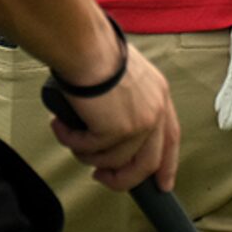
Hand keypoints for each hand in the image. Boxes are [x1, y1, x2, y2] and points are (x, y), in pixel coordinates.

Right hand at [50, 44, 180, 190]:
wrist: (85, 46)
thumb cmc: (96, 53)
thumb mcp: (127, 78)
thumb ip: (129, 103)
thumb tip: (112, 132)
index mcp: (160, 97)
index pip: (171, 140)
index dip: (167, 166)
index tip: (161, 185)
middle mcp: (155, 112)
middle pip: (147, 163)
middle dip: (123, 179)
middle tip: (101, 177)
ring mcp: (138, 124)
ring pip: (112, 160)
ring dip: (86, 153)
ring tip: (69, 135)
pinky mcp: (116, 131)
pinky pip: (90, 150)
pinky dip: (71, 140)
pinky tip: (60, 126)